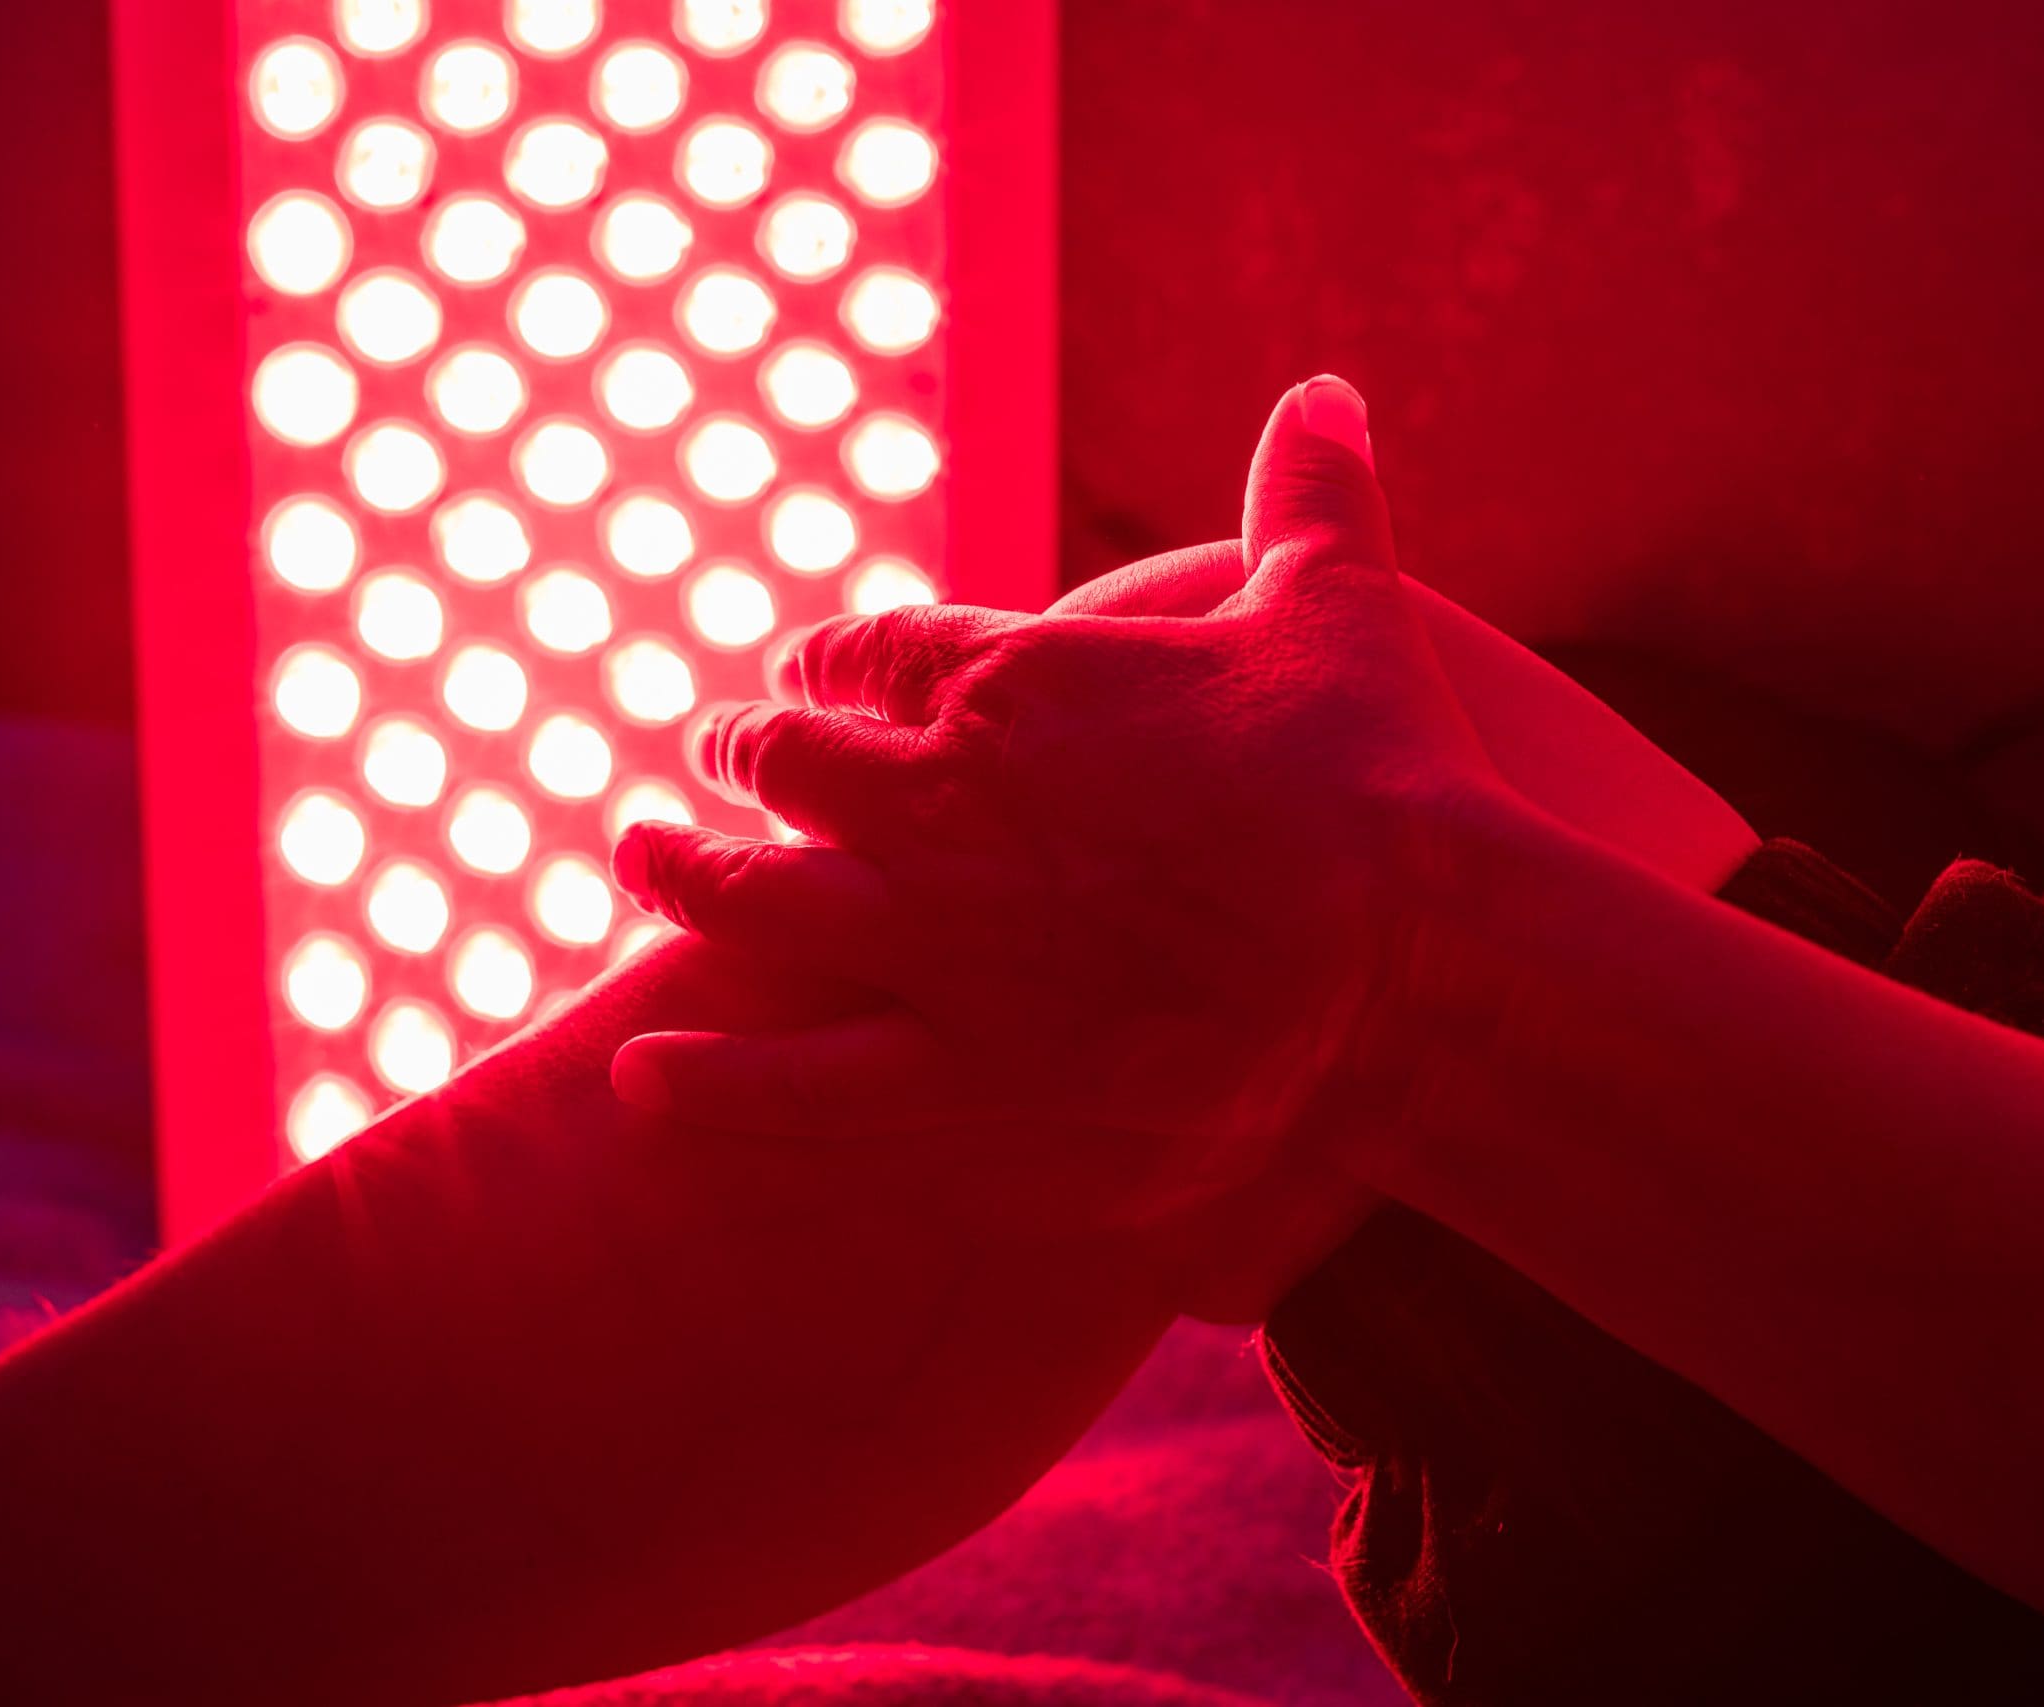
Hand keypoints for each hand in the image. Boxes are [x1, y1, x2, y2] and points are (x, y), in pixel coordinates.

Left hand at [608, 377, 1493, 1210]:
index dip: (825, 664)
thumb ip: (1308, 495)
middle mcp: (939, 804)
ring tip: (633, 859)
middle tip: (698, 758)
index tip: (800, 673)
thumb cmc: (1378, 772)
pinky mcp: (958, 1074)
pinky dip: (711, 1081)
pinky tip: (640, 1076)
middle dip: (737, 755)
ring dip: (682, 876)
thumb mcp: (1337, 601)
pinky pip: (795, 1085)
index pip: (869, 654)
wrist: (1411, 956)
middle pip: (788, 765)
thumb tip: (1327, 391)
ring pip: (756, 901)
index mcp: (1011, 682)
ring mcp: (934, 943)